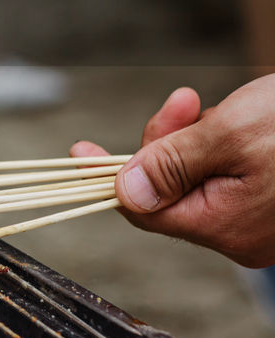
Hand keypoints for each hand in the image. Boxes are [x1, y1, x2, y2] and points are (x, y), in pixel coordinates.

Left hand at [71, 78, 274, 267]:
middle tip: (183, 102)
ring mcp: (258, 221)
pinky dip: (220, 144)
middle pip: (168, 189)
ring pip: (195, 176)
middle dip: (167, 141)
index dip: (109, 177)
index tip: (81, 152)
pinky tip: (242, 120)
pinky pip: (223, 174)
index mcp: (227, 229)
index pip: (143, 210)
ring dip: (198, 136)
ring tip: (232, 110)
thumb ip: (172, 164)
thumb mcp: (230, 136)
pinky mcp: (269, 201)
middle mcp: (241, 235)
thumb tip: (125, 193)